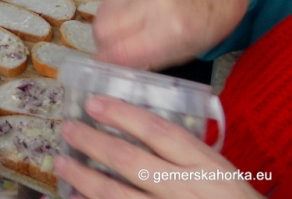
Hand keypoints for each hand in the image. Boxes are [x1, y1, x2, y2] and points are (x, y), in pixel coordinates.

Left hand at [54, 96, 261, 198]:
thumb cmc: (230, 198)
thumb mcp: (216, 169)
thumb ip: (181, 149)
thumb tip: (132, 121)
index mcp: (202, 164)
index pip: (158, 132)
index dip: (122, 115)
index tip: (93, 102)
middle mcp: (184, 189)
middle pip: (129, 160)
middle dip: (92, 142)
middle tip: (67, 128)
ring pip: (116, 194)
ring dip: (83, 177)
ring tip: (61, 163)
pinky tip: (76, 197)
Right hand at [93, 0, 249, 70]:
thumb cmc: (206, 24)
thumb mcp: (184, 52)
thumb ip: (146, 58)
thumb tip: (111, 64)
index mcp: (174, 29)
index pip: (119, 51)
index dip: (107, 61)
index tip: (107, 64)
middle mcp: (156, 0)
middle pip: (102, 29)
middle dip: (104, 42)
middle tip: (115, 45)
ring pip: (103, 10)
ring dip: (110, 22)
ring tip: (127, 24)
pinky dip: (116, 4)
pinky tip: (134, 5)